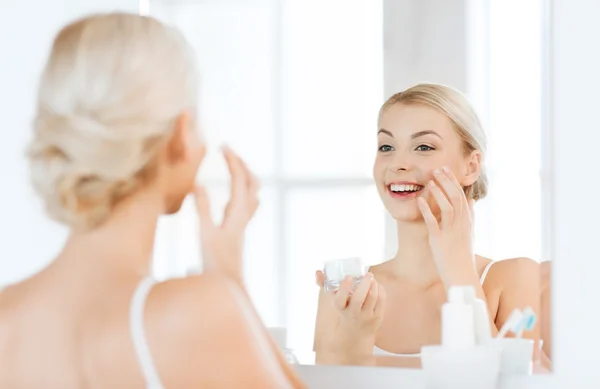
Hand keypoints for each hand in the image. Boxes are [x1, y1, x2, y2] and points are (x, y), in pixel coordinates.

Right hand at [194, 146, 259, 285]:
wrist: (229, 285)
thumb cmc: (216, 264)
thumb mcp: (205, 235)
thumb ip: (202, 209)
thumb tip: (199, 184)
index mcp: (237, 213)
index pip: (239, 179)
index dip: (232, 160)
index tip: (222, 146)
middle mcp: (244, 215)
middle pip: (251, 182)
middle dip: (241, 163)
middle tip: (227, 151)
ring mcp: (243, 223)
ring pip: (252, 192)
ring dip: (245, 175)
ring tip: (232, 165)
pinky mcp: (239, 230)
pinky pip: (248, 205)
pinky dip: (243, 191)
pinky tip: (236, 194)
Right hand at [316, 271, 385, 353]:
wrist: (357, 332)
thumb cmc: (345, 310)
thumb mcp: (336, 299)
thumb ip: (325, 284)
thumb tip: (318, 272)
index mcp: (341, 308)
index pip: (340, 299)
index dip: (344, 288)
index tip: (348, 277)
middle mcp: (353, 314)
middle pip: (358, 299)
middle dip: (364, 284)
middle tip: (367, 274)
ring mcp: (366, 316)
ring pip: (372, 297)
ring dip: (374, 285)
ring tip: (372, 278)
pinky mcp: (377, 317)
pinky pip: (381, 300)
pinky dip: (380, 289)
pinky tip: (377, 285)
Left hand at [417, 166, 476, 287]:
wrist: (461, 275)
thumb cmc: (463, 255)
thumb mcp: (470, 233)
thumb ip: (469, 216)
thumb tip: (471, 200)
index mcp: (467, 221)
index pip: (462, 196)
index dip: (454, 182)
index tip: (446, 170)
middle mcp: (461, 224)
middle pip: (456, 198)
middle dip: (447, 181)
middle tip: (438, 169)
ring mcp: (451, 232)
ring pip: (448, 207)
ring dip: (439, 193)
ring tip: (430, 181)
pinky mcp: (439, 240)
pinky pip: (433, 222)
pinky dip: (426, 210)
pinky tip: (420, 200)